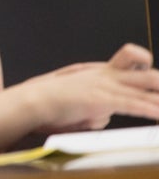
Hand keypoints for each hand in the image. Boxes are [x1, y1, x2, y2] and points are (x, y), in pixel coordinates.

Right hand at [23, 44, 158, 132]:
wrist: (32, 101)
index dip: (146, 66)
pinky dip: (149, 110)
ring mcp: (104, 86)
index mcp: (100, 73)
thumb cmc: (50, 104)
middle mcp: (106, 75)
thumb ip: (96, 111)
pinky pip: (132, 104)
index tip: (154, 79)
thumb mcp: (78, 106)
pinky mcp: (101, 100)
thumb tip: (105, 118)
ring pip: (145, 87)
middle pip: (145, 71)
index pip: (131, 60)